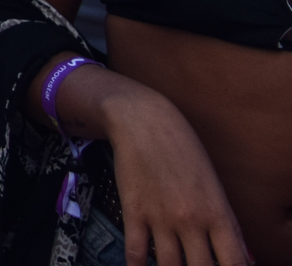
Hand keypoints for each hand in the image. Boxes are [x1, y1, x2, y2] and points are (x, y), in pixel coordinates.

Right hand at [93, 81, 248, 265]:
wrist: (144, 122)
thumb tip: (241, 256)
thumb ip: (227, 226)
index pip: (234, 263)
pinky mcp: (134, 212)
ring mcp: (161, 218)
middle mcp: (191, 220)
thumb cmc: (184, 151)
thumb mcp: (214, 187)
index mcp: (218, 214)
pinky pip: (136, 253)